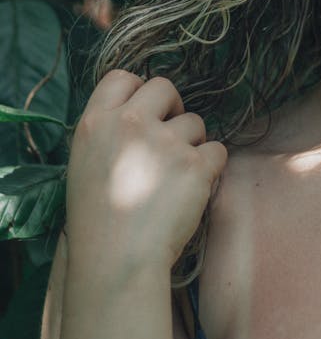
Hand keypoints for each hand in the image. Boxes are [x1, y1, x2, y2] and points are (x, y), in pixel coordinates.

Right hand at [65, 70, 227, 275]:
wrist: (116, 261)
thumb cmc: (97, 222)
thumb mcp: (85, 165)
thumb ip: (109, 133)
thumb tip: (139, 115)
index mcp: (96, 123)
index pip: (121, 77)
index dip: (138, 91)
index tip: (145, 112)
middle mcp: (130, 124)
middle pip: (164, 87)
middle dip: (172, 108)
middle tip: (169, 138)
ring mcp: (165, 142)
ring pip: (195, 123)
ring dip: (192, 145)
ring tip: (174, 180)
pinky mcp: (195, 165)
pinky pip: (217, 151)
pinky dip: (211, 169)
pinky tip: (193, 191)